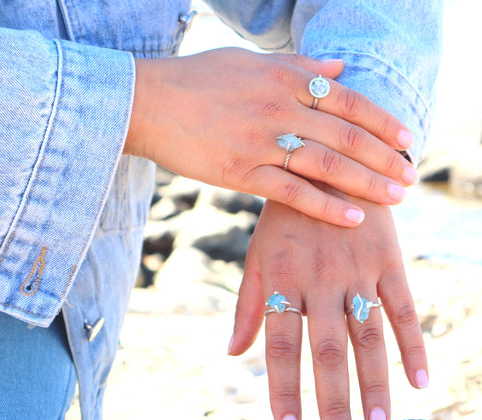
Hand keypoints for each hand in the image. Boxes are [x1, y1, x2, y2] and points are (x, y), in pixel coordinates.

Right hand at [125, 48, 418, 226]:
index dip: (382, 121)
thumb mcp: (249, 62)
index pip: (347, 100)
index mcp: (283, 78)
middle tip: (411, 176)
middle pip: (345, 135)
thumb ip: (297, 67)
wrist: (148, 103)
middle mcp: (277, 108)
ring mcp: (259, 142)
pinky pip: (291, 192)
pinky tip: (353, 217)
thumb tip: (338, 69)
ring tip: (395, 198)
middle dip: (384, 158)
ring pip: (325, 164)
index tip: (407, 140)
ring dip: (366, 183)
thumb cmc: (197, 80)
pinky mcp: (240, 173)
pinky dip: (325, 205)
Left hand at [228, 197, 427, 419]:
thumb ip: (247, 305)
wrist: (326, 170)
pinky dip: (413, 345)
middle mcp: (320, 279)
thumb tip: (233, 354)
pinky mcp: (389, 261)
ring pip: (369, 336)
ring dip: (374, 383)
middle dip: (333, 400)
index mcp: (282, 279)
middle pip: (328, 349)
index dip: (284, 389)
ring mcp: (357, 270)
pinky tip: (419, 380)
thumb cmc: (285, 222)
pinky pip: (404, 309)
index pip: (282, 345)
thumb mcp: (257, 256)